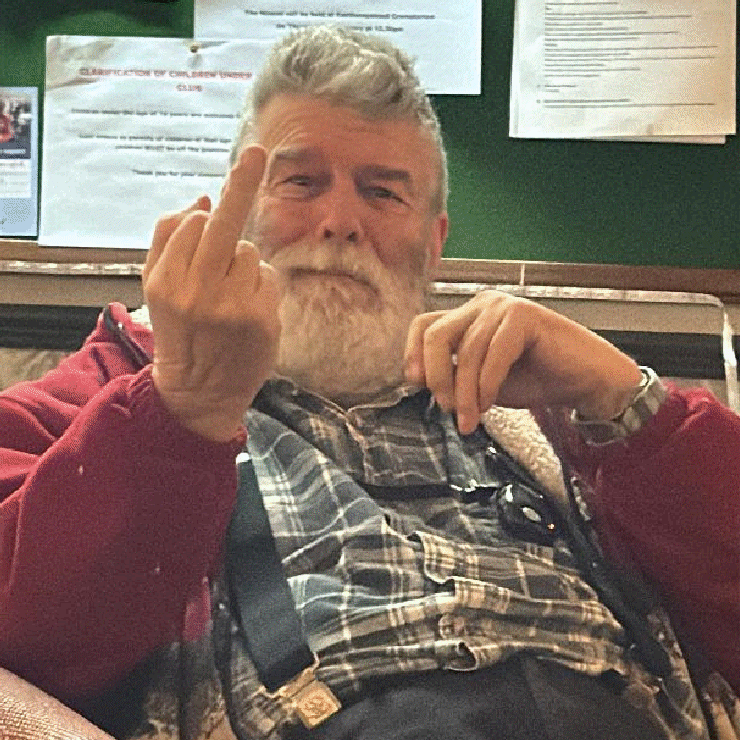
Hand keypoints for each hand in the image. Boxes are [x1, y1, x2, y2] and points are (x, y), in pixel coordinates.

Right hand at [142, 146, 280, 441]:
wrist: (199, 391)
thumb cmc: (181, 332)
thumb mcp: (157, 288)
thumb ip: (169, 241)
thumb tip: (204, 197)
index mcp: (165, 280)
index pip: (192, 223)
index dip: (212, 209)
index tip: (237, 167)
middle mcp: (195, 290)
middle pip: (224, 224)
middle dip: (242, 183)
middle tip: (256, 151)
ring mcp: (231, 305)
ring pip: (250, 251)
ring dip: (244, 264)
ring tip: (230, 297)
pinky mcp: (260, 318)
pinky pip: (269, 276)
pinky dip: (262, 286)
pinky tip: (249, 310)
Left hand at [404, 290, 642, 434]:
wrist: (585, 382)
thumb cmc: (535, 379)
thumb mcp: (480, 382)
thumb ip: (453, 376)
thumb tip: (419, 381)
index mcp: (468, 316)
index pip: (423, 325)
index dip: (412, 354)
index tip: (414, 384)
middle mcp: (482, 305)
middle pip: (435, 334)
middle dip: (437, 378)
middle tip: (447, 409)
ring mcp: (503, 307)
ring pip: (465, 351)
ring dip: (465, 393)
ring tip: (470, 420)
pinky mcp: (525, 316)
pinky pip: (493, 354)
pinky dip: (487, 385)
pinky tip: (489, 404)